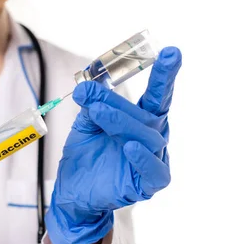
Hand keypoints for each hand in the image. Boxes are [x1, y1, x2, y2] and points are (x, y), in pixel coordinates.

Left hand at [46, 47, 181, 243]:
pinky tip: (130, 147)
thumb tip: (87, 86)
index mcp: (142, 121)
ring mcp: (154, 161)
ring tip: (98, 114)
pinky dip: (143, 157)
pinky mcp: (148, 184)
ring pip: (147, 136)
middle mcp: (152, 137)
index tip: (170, 52)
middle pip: (148, 115)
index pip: (157, 95)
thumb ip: (92, 106)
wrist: (72, 192)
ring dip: (121, 122)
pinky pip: (154, 170)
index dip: (164, 74)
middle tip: (91, 95)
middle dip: (120, 103)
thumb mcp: (86, 125)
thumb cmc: (85, 156)